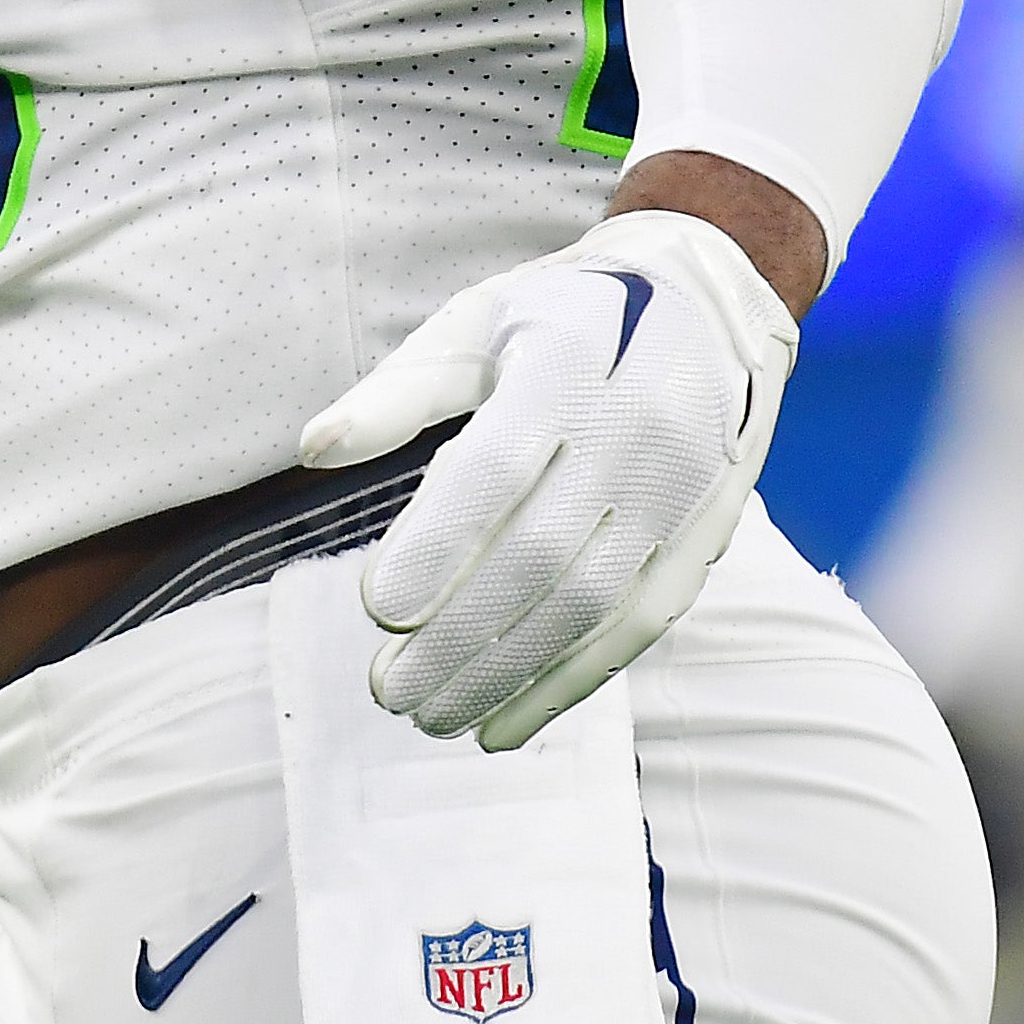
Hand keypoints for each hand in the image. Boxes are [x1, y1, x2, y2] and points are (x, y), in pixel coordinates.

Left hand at [299, 210, 797, 751]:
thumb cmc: (564, 314)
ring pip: (590, 604)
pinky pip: (636, 627)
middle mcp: (639, 427)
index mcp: (570, 360)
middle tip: (388, 690)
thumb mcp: (477, 323)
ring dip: (507, 674)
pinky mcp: (704, 536)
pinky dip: (568, 685)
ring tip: (431, 717)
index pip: (499, 466)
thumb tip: (312, 450)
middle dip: (461, 634)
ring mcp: (682, 489)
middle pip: (542, 553)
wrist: (710, 297)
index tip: (377, 606)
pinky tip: (504, 726)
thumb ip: (398, 392)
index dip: (439, 541)